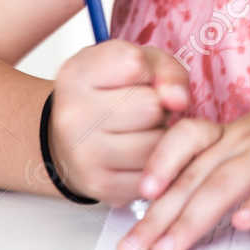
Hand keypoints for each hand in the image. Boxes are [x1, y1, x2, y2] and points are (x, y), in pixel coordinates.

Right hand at [48, 41, 188, 203]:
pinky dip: (154, 164)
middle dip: (156, 107)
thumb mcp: (135, 65)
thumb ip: (165, 70)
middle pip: (150, 106)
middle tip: (138, 111)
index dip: (146, 71)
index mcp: (75, 75)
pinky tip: (136, 155)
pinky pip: (154, 173)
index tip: (132, 79)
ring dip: (158, 137)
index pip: (134, 64)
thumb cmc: (109, 96)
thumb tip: (179, 101)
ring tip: (139, 132)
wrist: (70, 142)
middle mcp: (72, 116)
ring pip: (156, 143)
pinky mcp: (101, 185)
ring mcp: (84, 155)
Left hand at [116, 69, 249, 249]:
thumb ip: (228, 161)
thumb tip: (192, 196)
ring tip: (170, 249)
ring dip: (195, 218)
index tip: (134, 203)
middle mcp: (246, 141)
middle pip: (194, 177)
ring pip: (227, 184)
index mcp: (233, 134)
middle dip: (159, 216)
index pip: (182, 148)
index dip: (156, 171)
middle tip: (132, 249)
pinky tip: (244, 223)